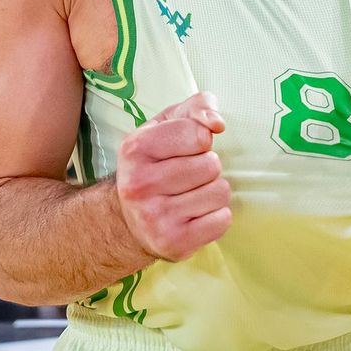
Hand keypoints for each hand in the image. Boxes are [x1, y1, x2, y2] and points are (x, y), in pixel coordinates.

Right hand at [116, 92, 229, 261]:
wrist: (127, 220)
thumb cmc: (154, 165)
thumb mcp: (165, 126)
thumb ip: (196, 108)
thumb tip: (216, 122)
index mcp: (135, 149)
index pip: (198, 134)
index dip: (201, 139)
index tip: (187, 148)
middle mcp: (140, 184)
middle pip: (212, 164)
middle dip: (207, 167)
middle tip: (187, 176)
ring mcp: (155, 217)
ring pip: (220, 191)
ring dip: (213, 191)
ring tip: (191, 195)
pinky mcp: (173, 243)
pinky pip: (223, 220)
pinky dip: (216, 216)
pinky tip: (195, 215)